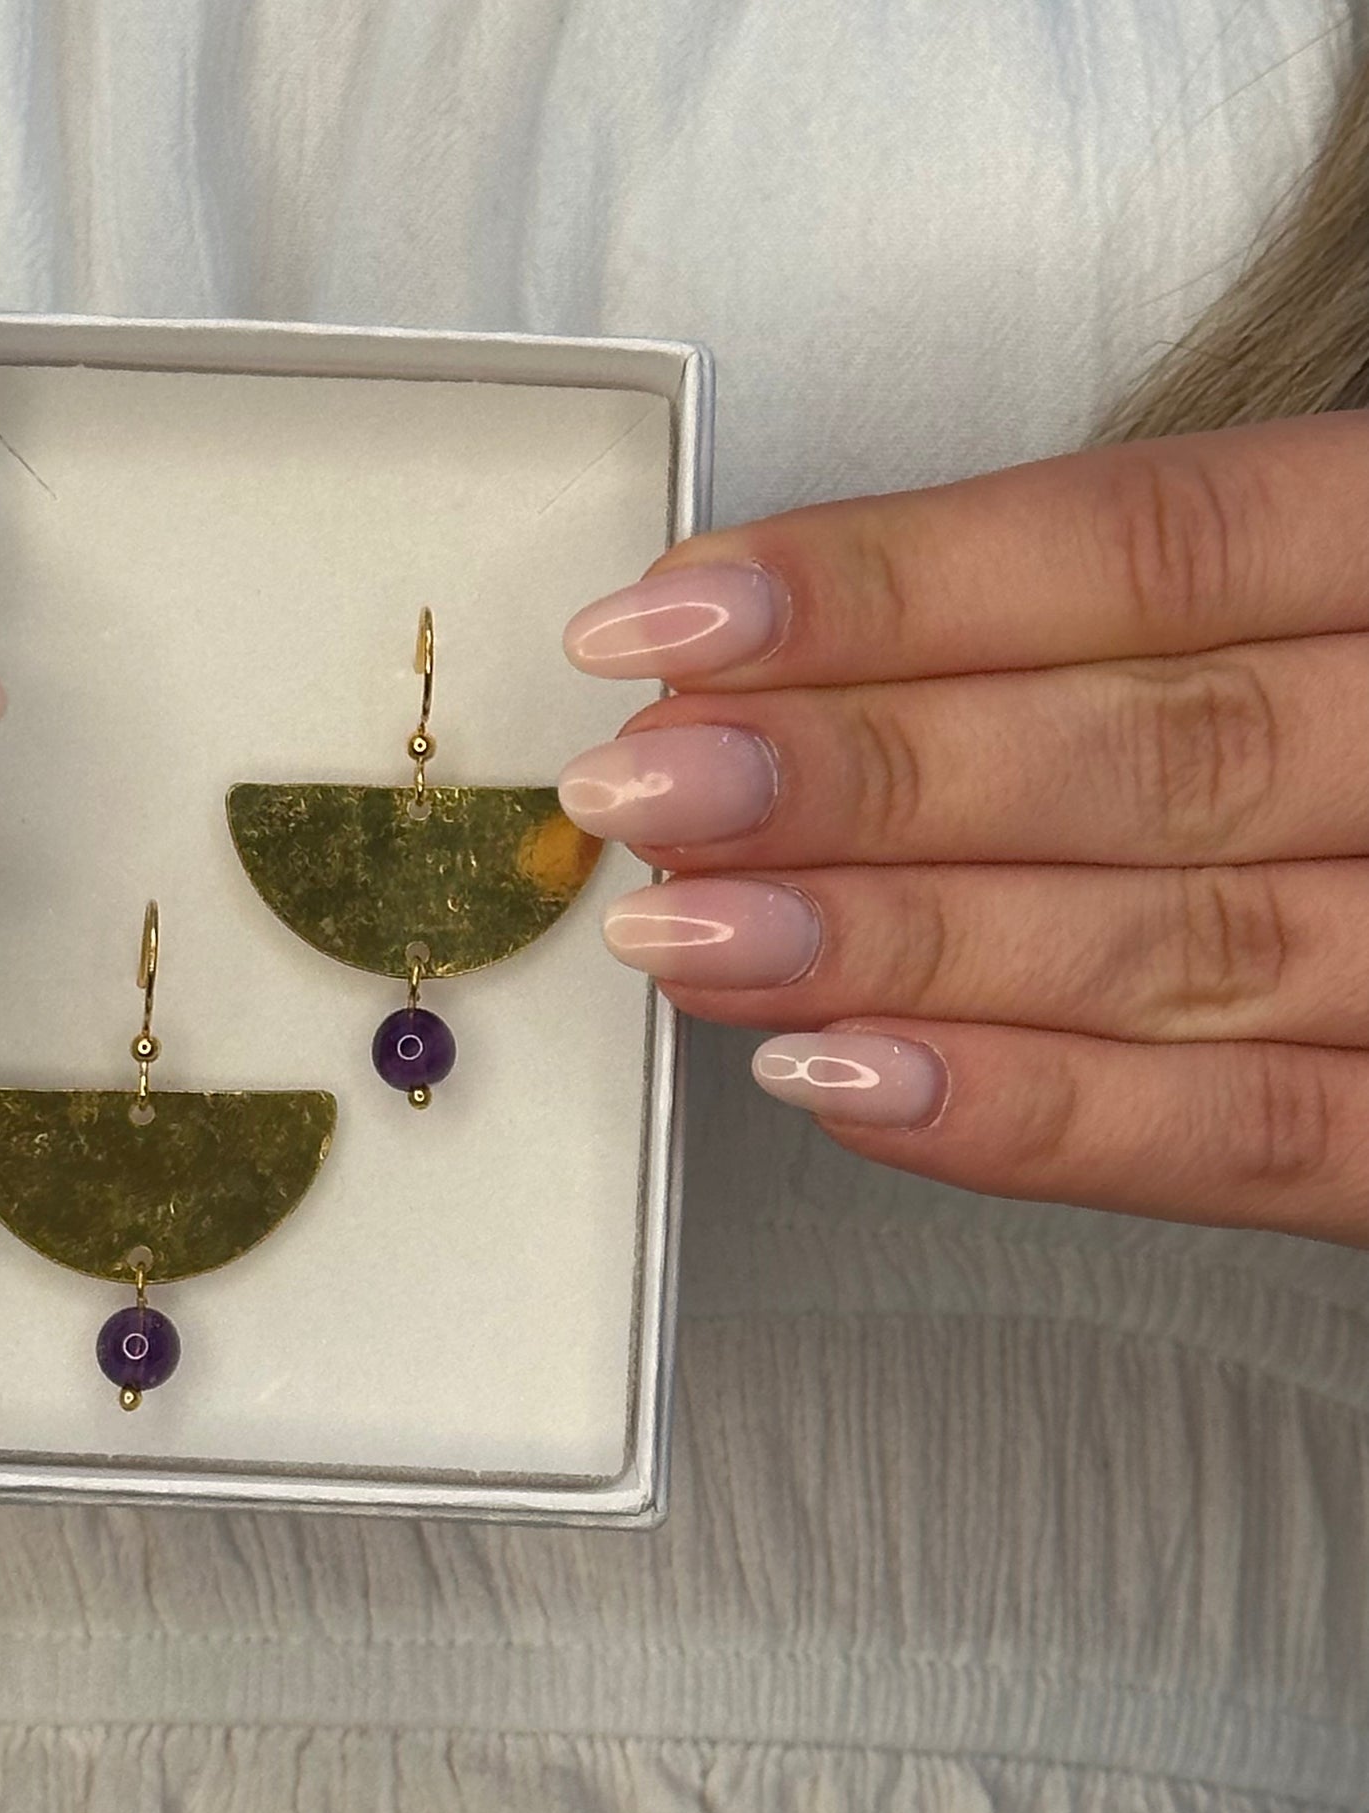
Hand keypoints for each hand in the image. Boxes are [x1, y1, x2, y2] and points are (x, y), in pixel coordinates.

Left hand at [556, 413, 1368, 1245]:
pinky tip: (844, 1085)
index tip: (671, 617)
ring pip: (1172, 946)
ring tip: (690, 938)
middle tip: (643, 789)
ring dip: (901, 946)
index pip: (1149, 545)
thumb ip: (1164, 625)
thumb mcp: (1349, 598)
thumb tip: (821, 671)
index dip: (894, 585)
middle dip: (862, 775)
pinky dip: (1039, 1119)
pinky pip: (1251, 1138)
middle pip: (1140, 748)